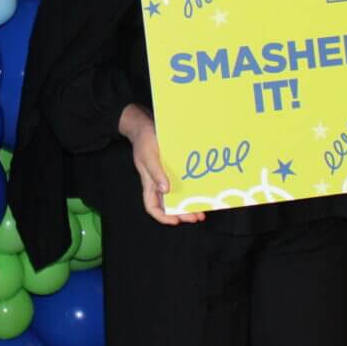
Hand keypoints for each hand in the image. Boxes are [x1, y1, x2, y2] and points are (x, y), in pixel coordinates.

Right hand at [119, 104, 205, 226]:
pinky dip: (192, 189)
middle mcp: (158, 182)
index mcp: (149, 183)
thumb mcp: (148, 156)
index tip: (176, 221)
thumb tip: (165, 190)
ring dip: (189, 204)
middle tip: (196, 217)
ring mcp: (167, 176)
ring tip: (202, 210)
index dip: (163, 217)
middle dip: (182, 213)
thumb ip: (156, 173)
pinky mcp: (174, 168)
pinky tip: (202, 191)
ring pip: (178, 196)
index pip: (152, 206)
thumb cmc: (144, 141)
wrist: (146, 124)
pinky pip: (184, 183)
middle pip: (169, 205)